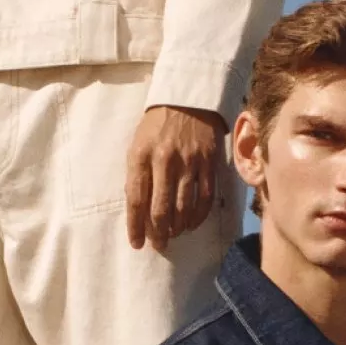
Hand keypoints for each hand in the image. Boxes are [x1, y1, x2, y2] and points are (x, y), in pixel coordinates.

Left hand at [125, 105, 224, 251]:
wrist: (188, 99)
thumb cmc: (157, 126)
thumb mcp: (137, 145)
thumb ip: (137, 175)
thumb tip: (138, 209)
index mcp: (142, 156)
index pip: (136, 199)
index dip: (136, 226)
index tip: (137, 243)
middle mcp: (165, 161)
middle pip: (161, 209)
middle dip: (159, 233)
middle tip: (159, 245)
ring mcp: (190, 162)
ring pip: (184, 207)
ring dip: (178, 227)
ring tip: (173, 235)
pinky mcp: (210, 163)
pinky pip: (205, 198)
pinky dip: (198, 216)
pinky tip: (191, 224)